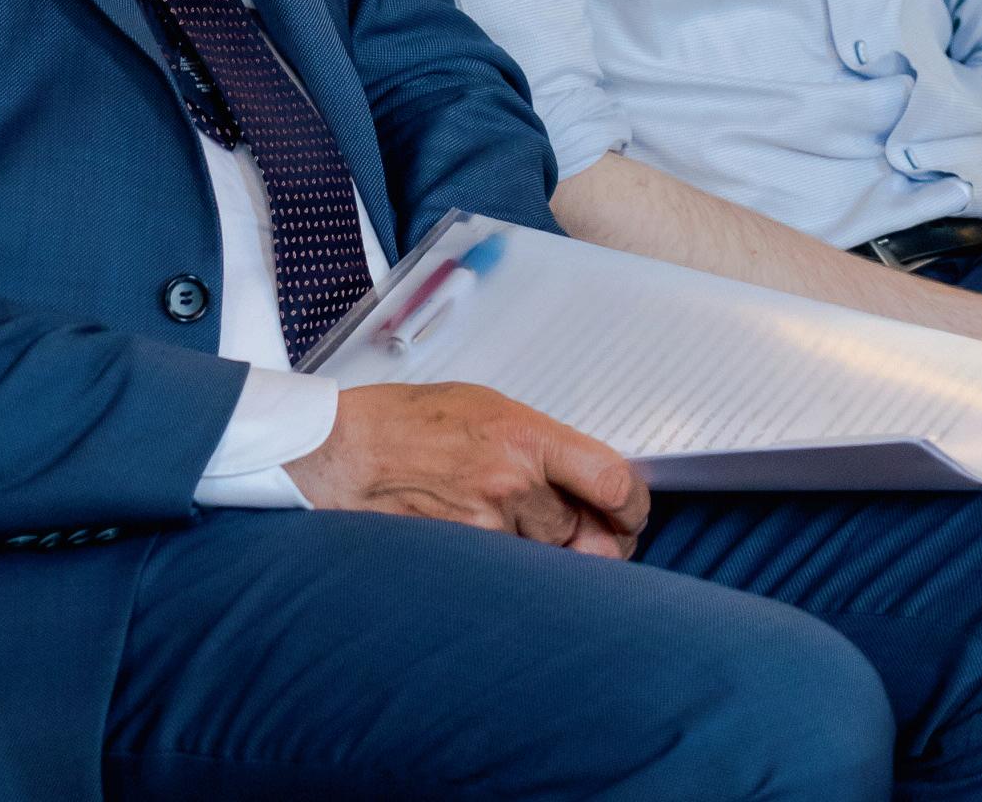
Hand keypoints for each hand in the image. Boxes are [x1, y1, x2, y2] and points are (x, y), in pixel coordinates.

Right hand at [291, 381, 647, 558]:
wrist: (346, 450)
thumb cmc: (411, 422)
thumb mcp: (488, 407)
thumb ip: (542, 444)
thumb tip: (584, 478)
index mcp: (526, 436)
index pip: (615, 483)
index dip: (634, 508)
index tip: (631, 512)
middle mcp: (513, 484)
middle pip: (590, 536)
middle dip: (592, 538)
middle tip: (588, 533)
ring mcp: (488, 527)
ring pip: (550, 560)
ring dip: (545, 551)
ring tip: (516, 525)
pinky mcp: (464, 559)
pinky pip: (510, 575)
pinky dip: (510, 568)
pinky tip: (488, 546)